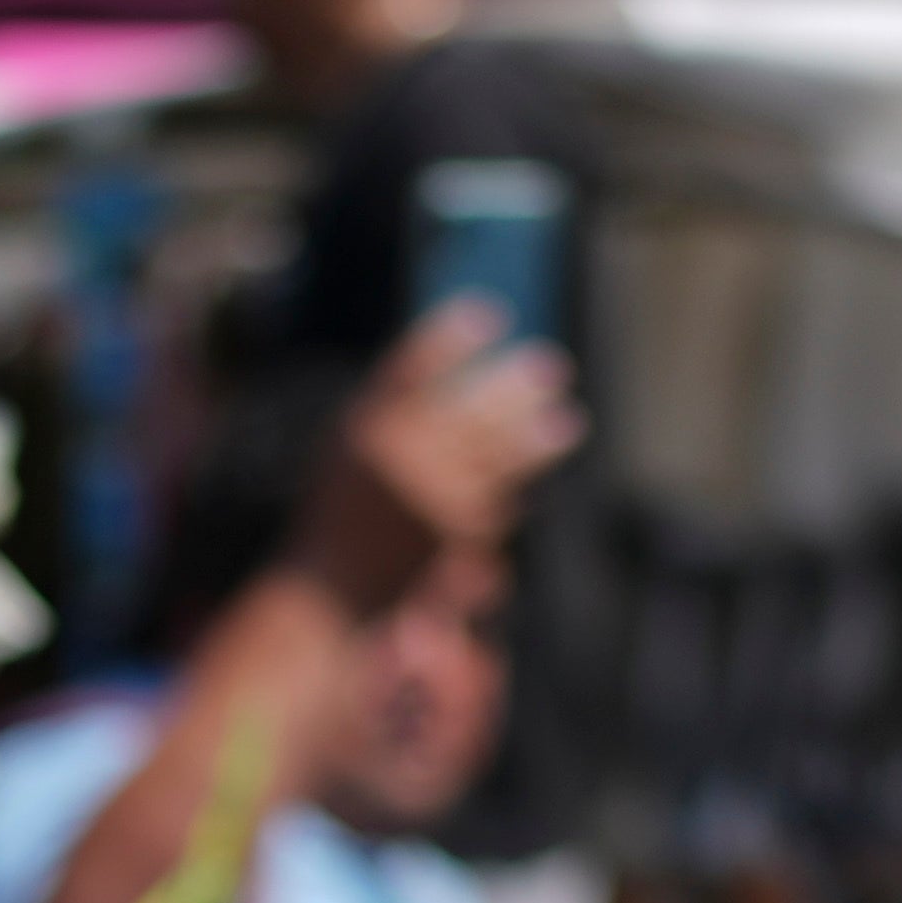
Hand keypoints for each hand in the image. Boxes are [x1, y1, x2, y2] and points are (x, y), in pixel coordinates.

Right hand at [304, 295, 588, 597]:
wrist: (332, 590)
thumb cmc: (340, 512)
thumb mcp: (351, 447)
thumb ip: (395, 408)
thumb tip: (456, 372)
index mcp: (370, 424)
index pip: (416, 365)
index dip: (454, 335)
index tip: (490, 312)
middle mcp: (403, 454)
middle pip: (474, 408)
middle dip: (517, 385)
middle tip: (554, 366)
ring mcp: (431, 494)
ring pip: (498, 455)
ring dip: (537, 438)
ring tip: (570, 422)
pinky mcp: (453, 536)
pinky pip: (495, 506)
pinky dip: (510, 496)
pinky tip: (523, 493)